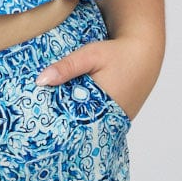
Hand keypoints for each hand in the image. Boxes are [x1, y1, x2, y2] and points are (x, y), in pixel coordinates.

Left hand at [35, 35, 160, 121]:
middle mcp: (112, 118)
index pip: (73, 122)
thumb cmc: (117, 53)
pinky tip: (73, 111)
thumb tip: (40, 81)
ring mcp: (118, 120)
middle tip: (39, 123)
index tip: (37, 121)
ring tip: (52, 119)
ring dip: (75, 120)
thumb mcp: (89, 55)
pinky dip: (87, 116)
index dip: (55, 122)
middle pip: (81, 127)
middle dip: (63, 123)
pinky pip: (99, 121)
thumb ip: (66, 67)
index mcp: (103, 106)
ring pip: (90, 125)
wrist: (144, 53)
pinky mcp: (120, 118)